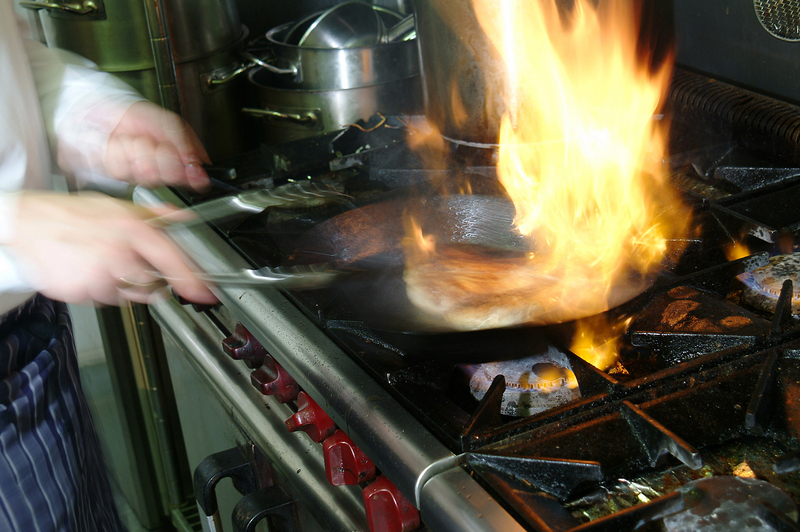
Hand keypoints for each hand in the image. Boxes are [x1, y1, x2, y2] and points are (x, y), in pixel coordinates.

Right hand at [7, 191, 217, 305]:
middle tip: (126, 263)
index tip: (205, 293)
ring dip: (121, 285)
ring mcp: (100, 275)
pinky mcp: (83, 291)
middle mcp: (119, 253)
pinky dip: (99, 289)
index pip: (172, 258)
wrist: (29, 224)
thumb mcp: (118, 206)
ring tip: (101, 262)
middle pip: (153, 285)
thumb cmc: (73, 215)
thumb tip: (183, 218)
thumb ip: (155, 215)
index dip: (192, 280)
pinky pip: (104, 300)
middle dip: (147, 280)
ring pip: (128, 295)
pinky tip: (88, 270)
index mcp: (133, 229)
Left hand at [103, 101, 211, 190]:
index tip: (193, 169)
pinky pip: (125, 169)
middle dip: (164, 156)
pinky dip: (123, 151)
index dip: (193, 175)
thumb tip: (197, 163)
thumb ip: (186, 143)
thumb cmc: (143, 118)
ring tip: (138, 140)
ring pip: (147, 173)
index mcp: (178, 161)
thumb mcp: (171, 123)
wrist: (115, 113)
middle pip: (170, 176)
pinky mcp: (122, 173)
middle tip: (159, 145)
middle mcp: (162, 172)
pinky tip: (125, 144)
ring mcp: (142, 175)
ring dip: (142, 151)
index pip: (192, 178)